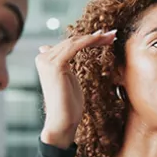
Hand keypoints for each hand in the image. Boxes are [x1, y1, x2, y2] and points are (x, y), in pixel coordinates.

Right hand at [36, 30, 116, 148]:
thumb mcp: (68, 79)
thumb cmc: (68, 104)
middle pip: (72, 41)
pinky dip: (89, 42)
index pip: (68, 44)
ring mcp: (47, 60)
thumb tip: (55, 52)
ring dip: (95, 38)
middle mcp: (43, 58)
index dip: (87, 38)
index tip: (104, 36)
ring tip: (112, 36)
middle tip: (112, 34)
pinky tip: (101, 40)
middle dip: (94, 37)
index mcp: (44, 59)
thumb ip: (63, 64)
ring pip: (75, 42)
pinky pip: (75, 47)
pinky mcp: (55, 65)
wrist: (63, 121)